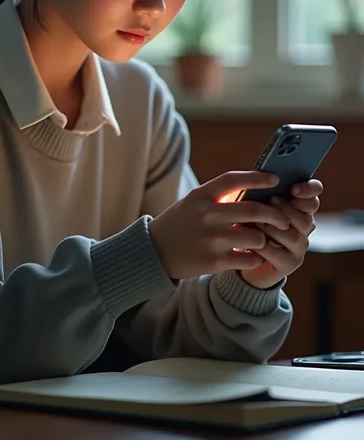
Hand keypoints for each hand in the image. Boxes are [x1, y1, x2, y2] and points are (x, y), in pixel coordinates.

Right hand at [148, 171, 289, 279]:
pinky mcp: (215, 262)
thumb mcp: (194, 201)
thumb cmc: (181, 222)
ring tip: (262, 240)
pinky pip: (249, 258)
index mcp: (201, 195)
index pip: (234, 179)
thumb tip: (256, 189)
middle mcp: (207, 215)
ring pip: (256, 237)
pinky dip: (256, 257)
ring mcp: (211, 239)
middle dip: (276, 215)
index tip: (275, 178)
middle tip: (283, 219)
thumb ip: (220, 196)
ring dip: (264, 239)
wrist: (156, 251)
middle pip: (254, 210)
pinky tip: (252, 255)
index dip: (258, 177)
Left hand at [240, 179, 322, 288]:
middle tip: (271, 200)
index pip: (313, 196)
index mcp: (299, 207)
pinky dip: (263, 246)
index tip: (294, 189)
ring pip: (293, 235)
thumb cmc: (247, 222)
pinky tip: (250, 241)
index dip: (309, 190)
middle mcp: (304, 227)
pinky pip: (278, 254)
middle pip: (306, 217)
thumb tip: (259, 178)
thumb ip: (261, 192)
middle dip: (288, 208)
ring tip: (255, 221)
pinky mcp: (289, 264)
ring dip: (273, 227)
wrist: (242, 255)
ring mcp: (299, 247)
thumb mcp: (252, 204)